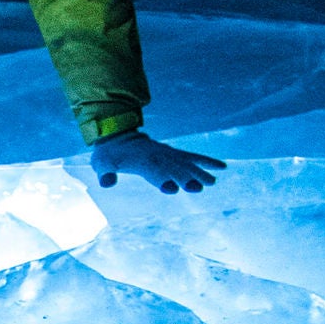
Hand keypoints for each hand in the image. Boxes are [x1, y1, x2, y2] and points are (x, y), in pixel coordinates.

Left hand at [90, 130, 225, 193]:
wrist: (118, 135)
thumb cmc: (109, 155)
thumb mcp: (102, 163)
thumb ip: (105, 173)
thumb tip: (107, 183)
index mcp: (141, 159)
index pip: (153, 170)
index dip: (162, 179)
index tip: (172, 188)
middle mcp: (158, 155)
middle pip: (173, 167)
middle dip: (184, 178)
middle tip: (197, 188)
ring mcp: (168, 153)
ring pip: (186, 162)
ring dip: (198, 172)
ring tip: (211, 182)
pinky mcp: (174, 153)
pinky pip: (193, 157)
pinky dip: (207, 161)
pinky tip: (222, 167)